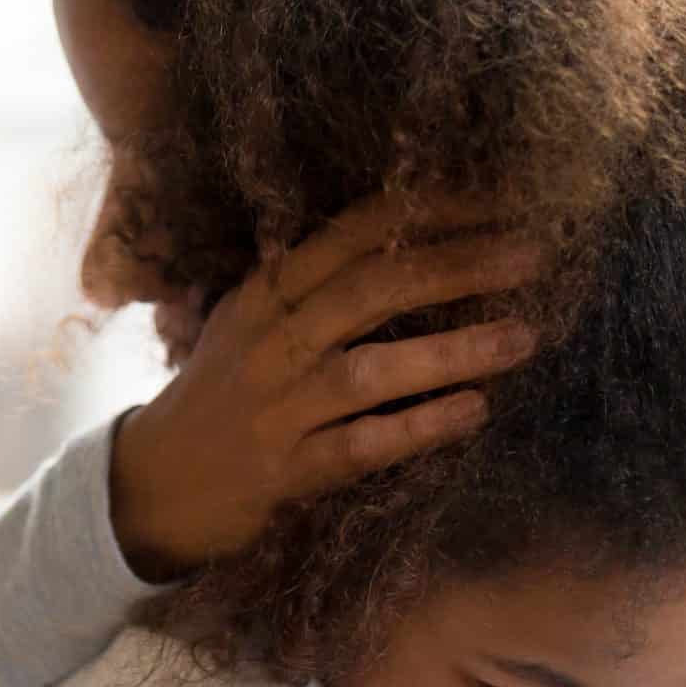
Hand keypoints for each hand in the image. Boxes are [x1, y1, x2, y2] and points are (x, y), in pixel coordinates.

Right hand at [108, 195, 543, 579]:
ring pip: (371, 368)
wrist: (151, 487)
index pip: (356, 231)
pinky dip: (421, 426)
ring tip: (525, 336)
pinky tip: (475, 411)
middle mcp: (270, 341)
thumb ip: (319, 288)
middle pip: (373, 287)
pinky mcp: (286, 472)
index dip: (431, 209)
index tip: (501, 198)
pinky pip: (362, 444)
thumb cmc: (222, 398)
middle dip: (459, 265)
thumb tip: (419, 246)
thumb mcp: (254, 326)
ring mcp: (277, 408)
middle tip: (534, 255)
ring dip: (454, 350)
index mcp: (267, 293)